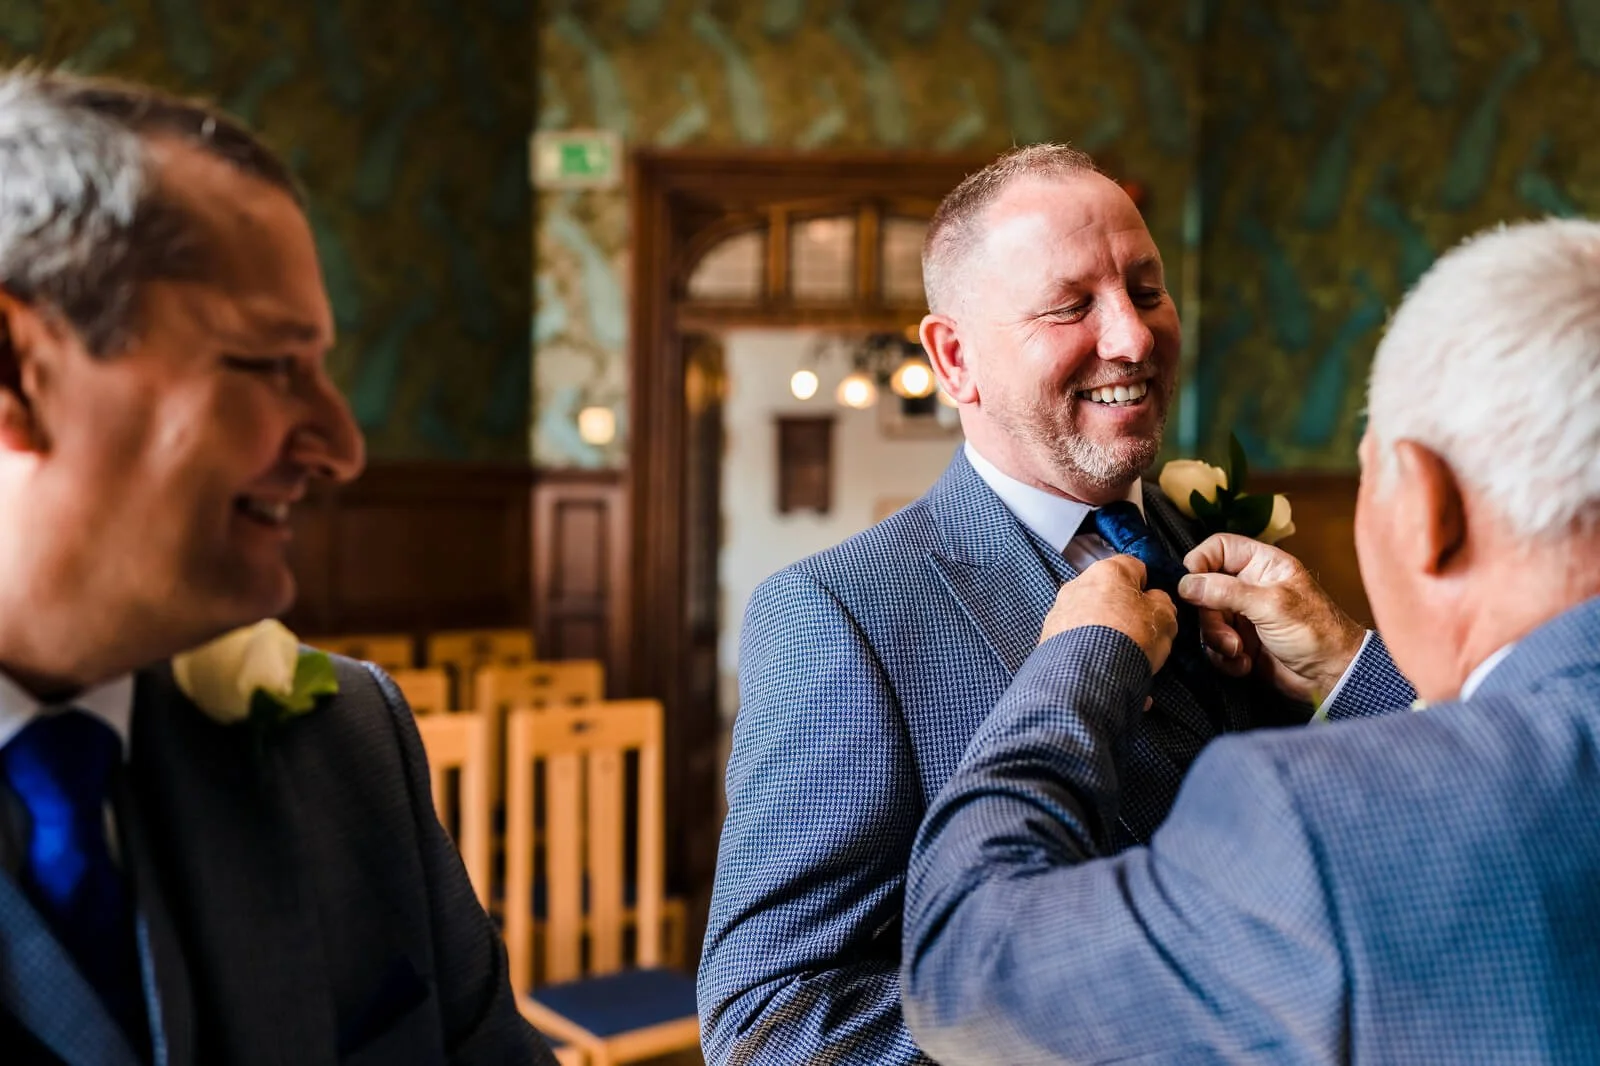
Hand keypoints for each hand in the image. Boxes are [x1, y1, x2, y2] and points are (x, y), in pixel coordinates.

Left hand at [1041, 555, 1177, 675]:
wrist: (1088, 673)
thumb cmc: (1128, 640)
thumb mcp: (1164, 618)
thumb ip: (1162, 603)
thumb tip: (1156, 602)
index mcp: (1107, 571)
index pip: (1133, 567)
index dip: (1147, 586)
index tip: (1153, 604)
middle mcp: (1078, 585)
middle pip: (1107, 592)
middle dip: (1122, 611)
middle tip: (1138, 633)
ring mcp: (1060, 610)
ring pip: (1089, 616)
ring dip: (1103, 630)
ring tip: (1119, 655)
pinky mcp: (1048, 636)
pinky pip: (1074, 638)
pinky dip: (1087, 649)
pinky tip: (1101, 666)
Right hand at [1178, 534, 1366, 702]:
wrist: (1331, 676)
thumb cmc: (1316, 632)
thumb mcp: (1271, 605)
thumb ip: (1226, 591)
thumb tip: (1187, 584)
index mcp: (1262, 565)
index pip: (1218, 548)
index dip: (1200, 563)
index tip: (1193, 585)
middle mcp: (1249, 586)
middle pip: (1205, 588)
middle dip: (1210, 615)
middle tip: (1226, 632)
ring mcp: (1242, 615)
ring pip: (1205, 620)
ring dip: (1217, 639)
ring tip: (1239, 651)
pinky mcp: (1239, 641)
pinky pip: (1212, 645)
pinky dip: (1224, 657)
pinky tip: (1244, 663)